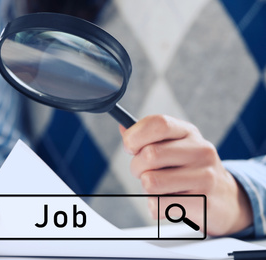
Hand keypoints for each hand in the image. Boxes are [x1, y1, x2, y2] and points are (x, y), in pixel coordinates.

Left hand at [120, 115, 252, 235]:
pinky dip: (155, 207)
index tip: (129, 147)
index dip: (135, 135)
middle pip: (149, 155)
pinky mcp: (203, 202)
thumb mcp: (174, 146)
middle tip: (144, 173)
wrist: (225, 198)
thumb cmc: (190, 169)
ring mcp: (204, 176)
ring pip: (151, 182)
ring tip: (160, 188)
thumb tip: (123, 127)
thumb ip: (148, 137)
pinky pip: (158, 205)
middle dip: (137, 167)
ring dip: (147, 189)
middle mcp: (200, 150)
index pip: (158, 123)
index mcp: (188, 132)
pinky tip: (169, 202)